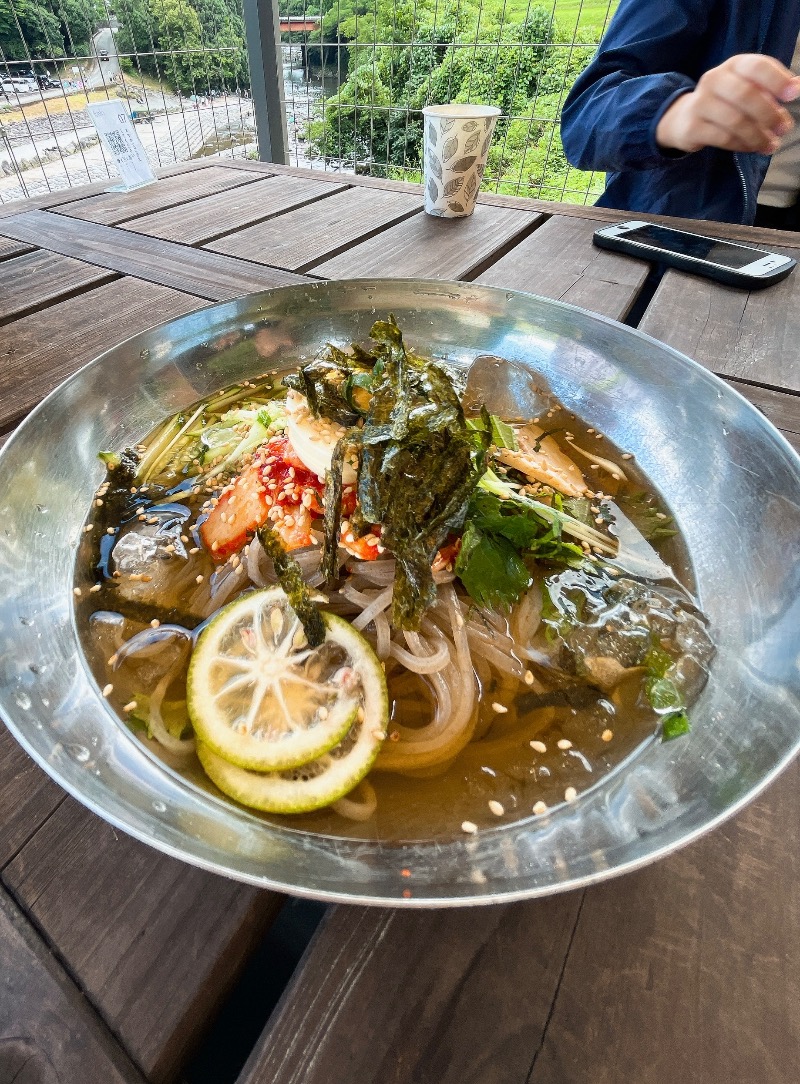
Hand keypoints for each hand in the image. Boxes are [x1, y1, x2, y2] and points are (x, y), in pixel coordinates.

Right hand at [656, 54, 799, 154]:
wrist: (684, 116)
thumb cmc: (725, 100)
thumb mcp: (747, 86)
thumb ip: (770, 87)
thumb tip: (797, 86)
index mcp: (733, 65)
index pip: (757, 66)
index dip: (777, 80)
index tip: (793, 95)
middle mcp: (714, 79)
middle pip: (745, 95)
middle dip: (769, 114)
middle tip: (784, 128)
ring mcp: (700, 103)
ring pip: (734, 121)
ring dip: (757, 135)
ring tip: (770, 145)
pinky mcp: (692, 127)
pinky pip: (723, 138)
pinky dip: (742, 145)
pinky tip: (752, 148)